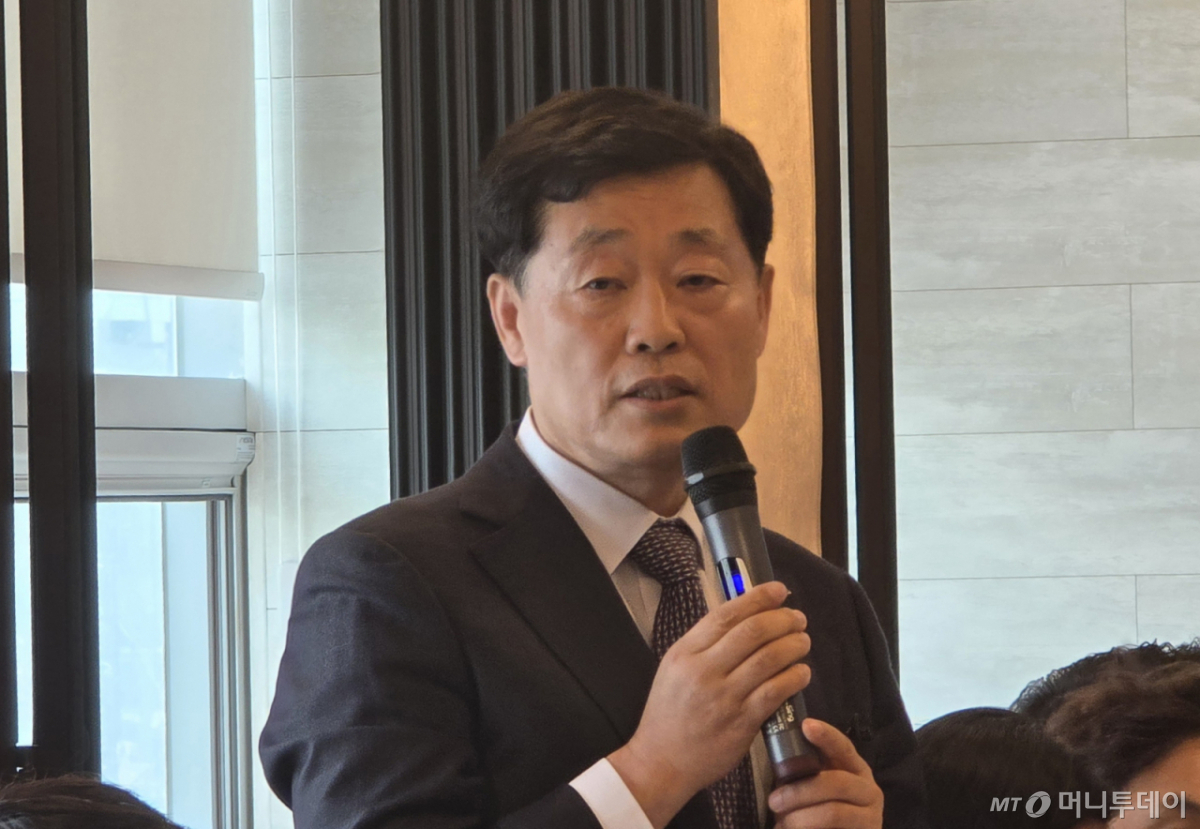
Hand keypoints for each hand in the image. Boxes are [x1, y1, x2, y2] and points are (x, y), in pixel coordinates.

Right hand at [608, 581, 810, 828]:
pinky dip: (795, 677)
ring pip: (769, 658)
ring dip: (794, 645)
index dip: (758, 598)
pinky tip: (801, 672)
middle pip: (753, 631)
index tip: (778, 590)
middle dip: (783, 619)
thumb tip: (744, 617)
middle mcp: (703, 670)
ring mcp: (723, 697)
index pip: (727, 614)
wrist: (661, 761)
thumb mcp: (675, 668)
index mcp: (685, 652)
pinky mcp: (741, 722)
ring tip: (802, 641)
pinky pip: (776, 691)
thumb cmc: (669, 712)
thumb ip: (705, 644)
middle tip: (797, 619)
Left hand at [769, 719, 882, 828]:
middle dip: (799, 792)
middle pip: (836, 783)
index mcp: (854, 768)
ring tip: (781, 824)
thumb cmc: (818, 811)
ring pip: (833, 812)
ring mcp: (872, 816)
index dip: (826, 736)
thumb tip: (778, 747)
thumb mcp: (811, 786)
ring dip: (801, 818)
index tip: (806, 725)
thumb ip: (802, 769)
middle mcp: (869, 789)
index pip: (843, 747)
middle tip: (773, 801)